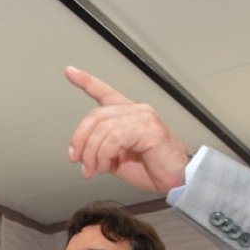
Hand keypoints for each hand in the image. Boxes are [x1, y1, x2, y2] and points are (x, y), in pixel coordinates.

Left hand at [65, 66, 191, 192]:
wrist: (178, 178)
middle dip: (80, 141)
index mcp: (128, 115)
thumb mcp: (118, 159)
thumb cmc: (154, 167)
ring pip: (102, 129)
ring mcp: (143, 117)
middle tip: (78, 161)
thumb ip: (101, 150)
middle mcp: (136, 111)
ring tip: (94, 169)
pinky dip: (104, 155)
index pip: (105, 92)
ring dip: (92, 154)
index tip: (71, 71)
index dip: (87, 81)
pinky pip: (115, 138)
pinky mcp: (148, 129)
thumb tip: (82, 154)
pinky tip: (107, 165)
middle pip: (95, 116)